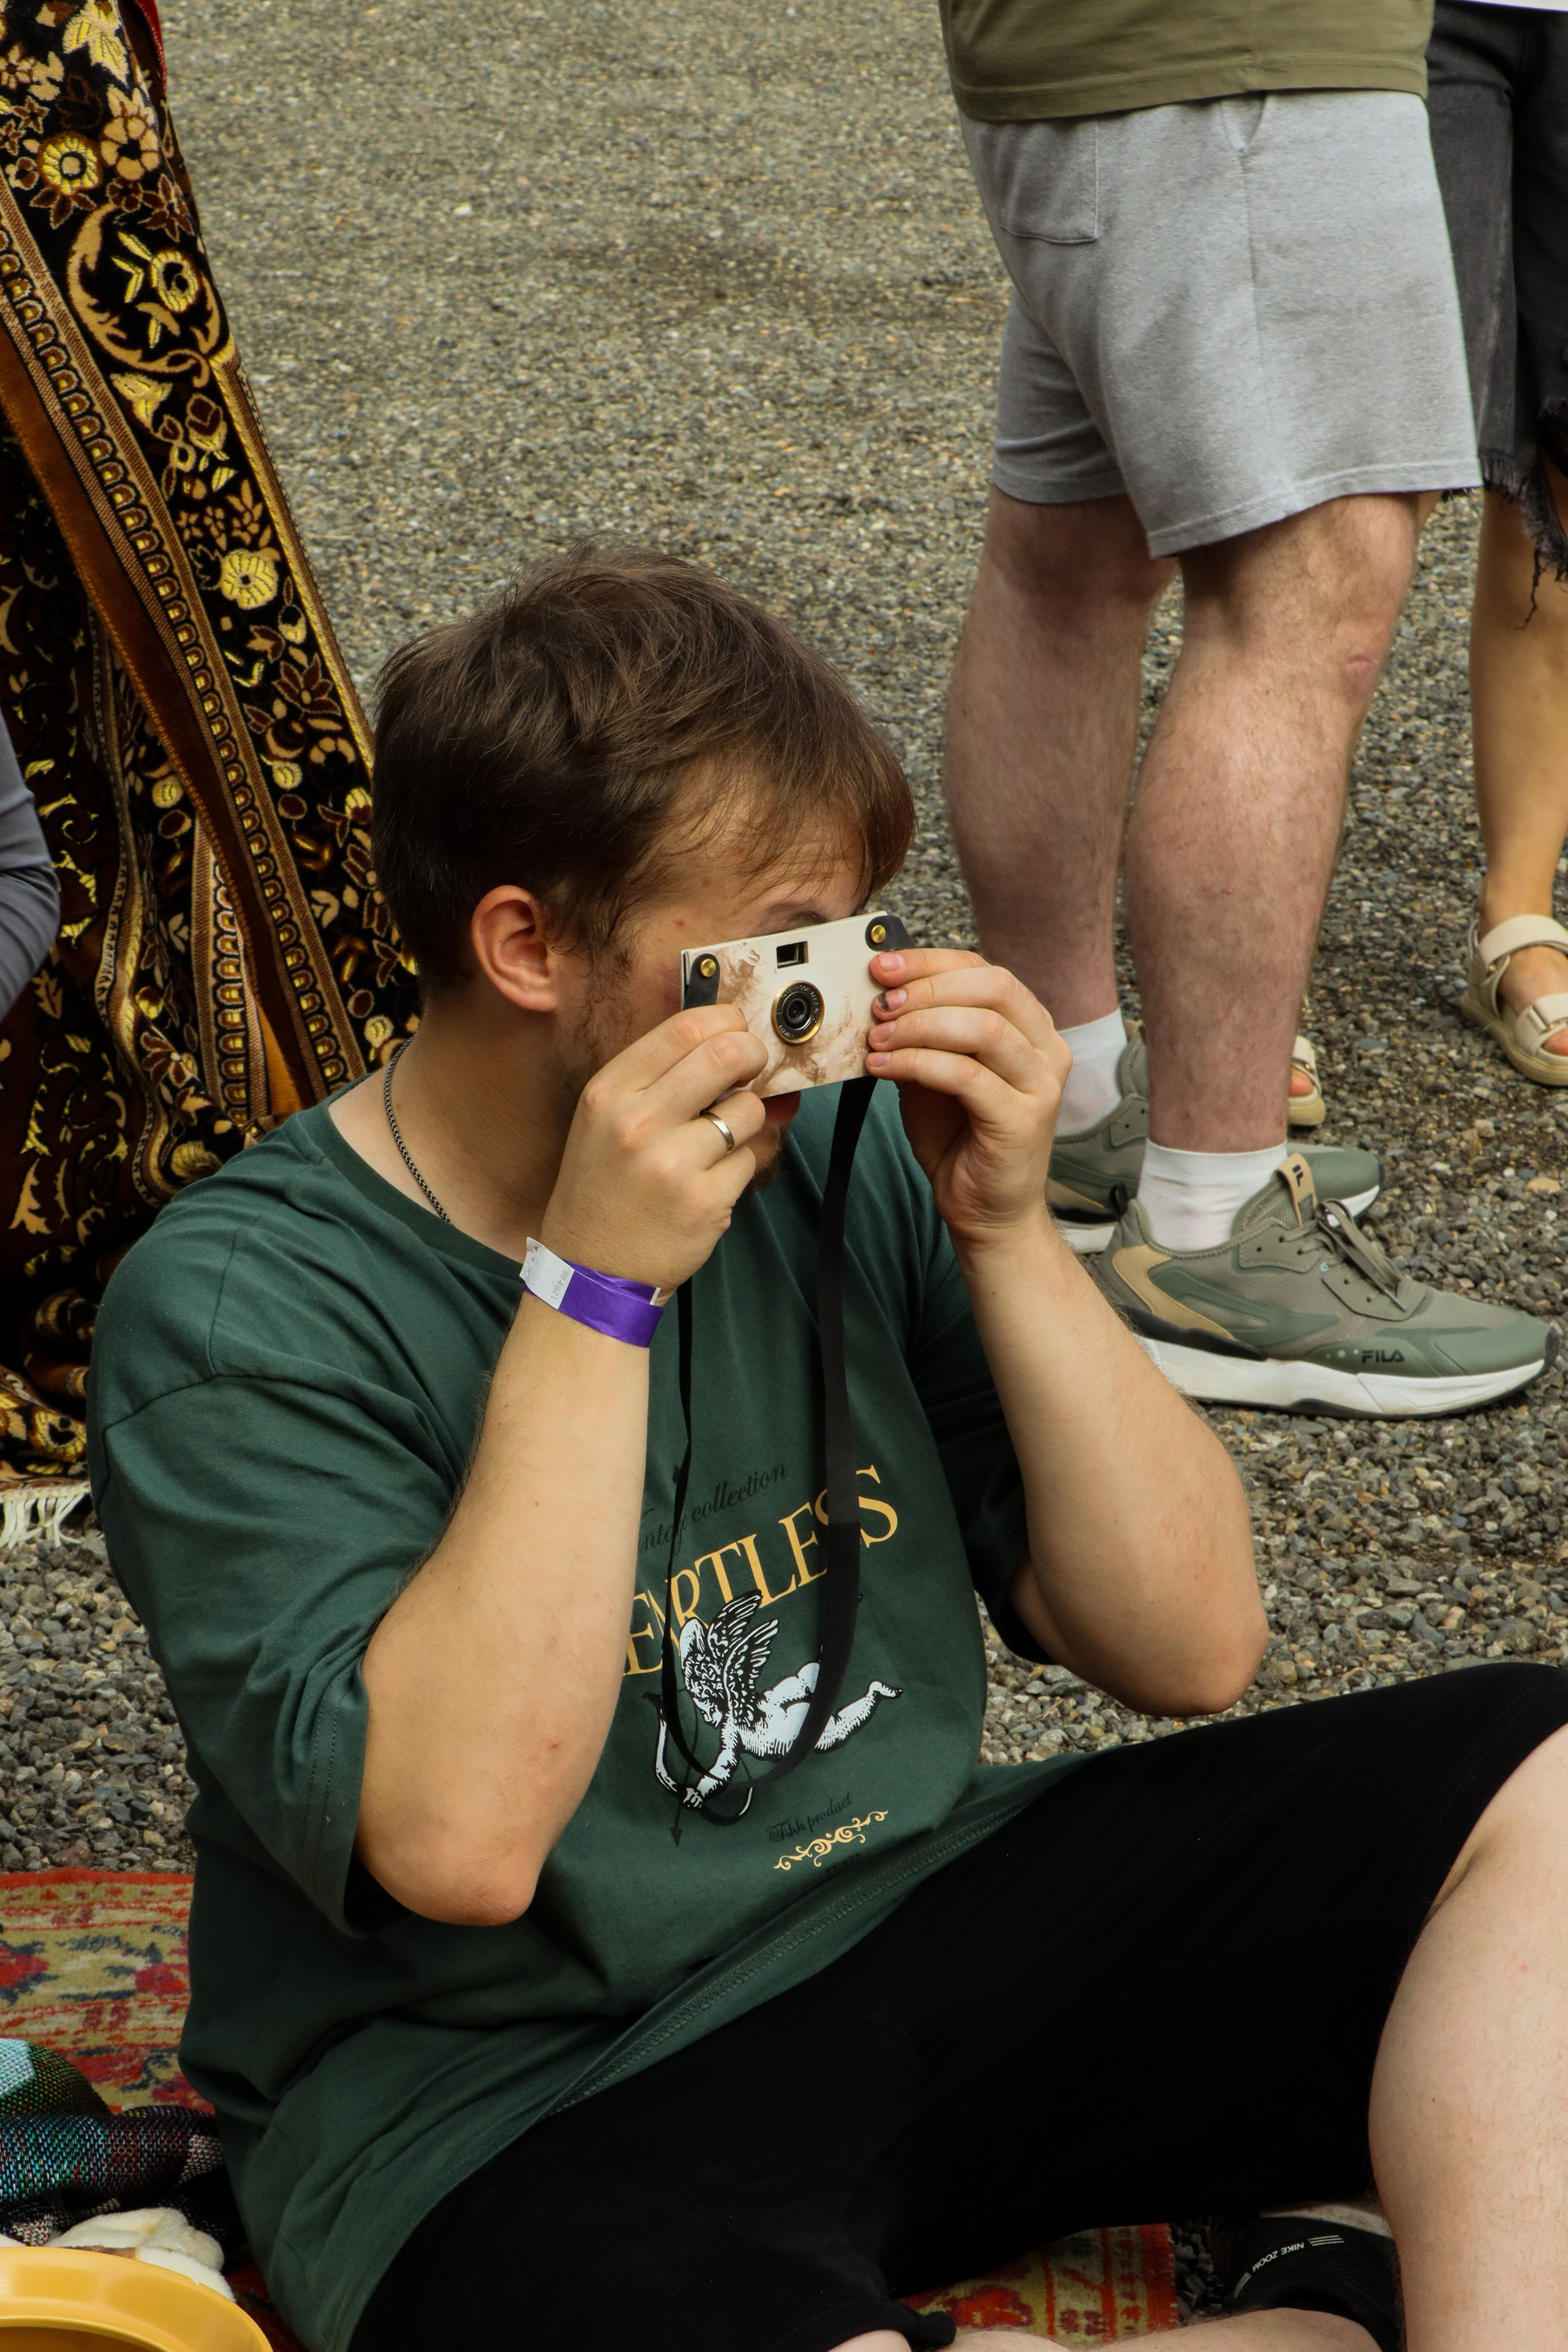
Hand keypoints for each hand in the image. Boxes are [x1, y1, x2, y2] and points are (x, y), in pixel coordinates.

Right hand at [542, 1005, 768, 1290]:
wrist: (591, 1269)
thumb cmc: (604, 1187)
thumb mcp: (606, 1119)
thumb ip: (660, 1079)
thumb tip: (735, 1041)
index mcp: (609, 1093)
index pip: (683, 1029)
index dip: (725, 1021)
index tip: (737, 1031)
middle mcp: (637, 1122)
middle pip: (726, 1055)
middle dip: (753, 1055)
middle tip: (752, 1069)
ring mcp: (673, 1164)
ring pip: (748, 1109)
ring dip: (747, 1119)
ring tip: (717, 1142)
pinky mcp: (705, 1201)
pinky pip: (751, 1159)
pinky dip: (743, 1164)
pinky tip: (712, 1180)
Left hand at [866, 949, 1069, 1250]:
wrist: (985, 1210)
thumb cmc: (959, 1139)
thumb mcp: (932, 1072)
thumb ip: (920, 1034)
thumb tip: (878, 994)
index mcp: (1029, 1027)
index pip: (984, 971)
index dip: (930, 962)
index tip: (881, 966)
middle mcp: (1046, 1048)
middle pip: (993, 987)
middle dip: (927, 988)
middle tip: (880, 1004)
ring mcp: (1041, 1084)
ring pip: (983, 1027)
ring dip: (920, 1026)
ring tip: (877, 1040)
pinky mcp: (1023, 1119)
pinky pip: (967, 1075)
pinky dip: (919, 1064)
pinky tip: (884, 1069)